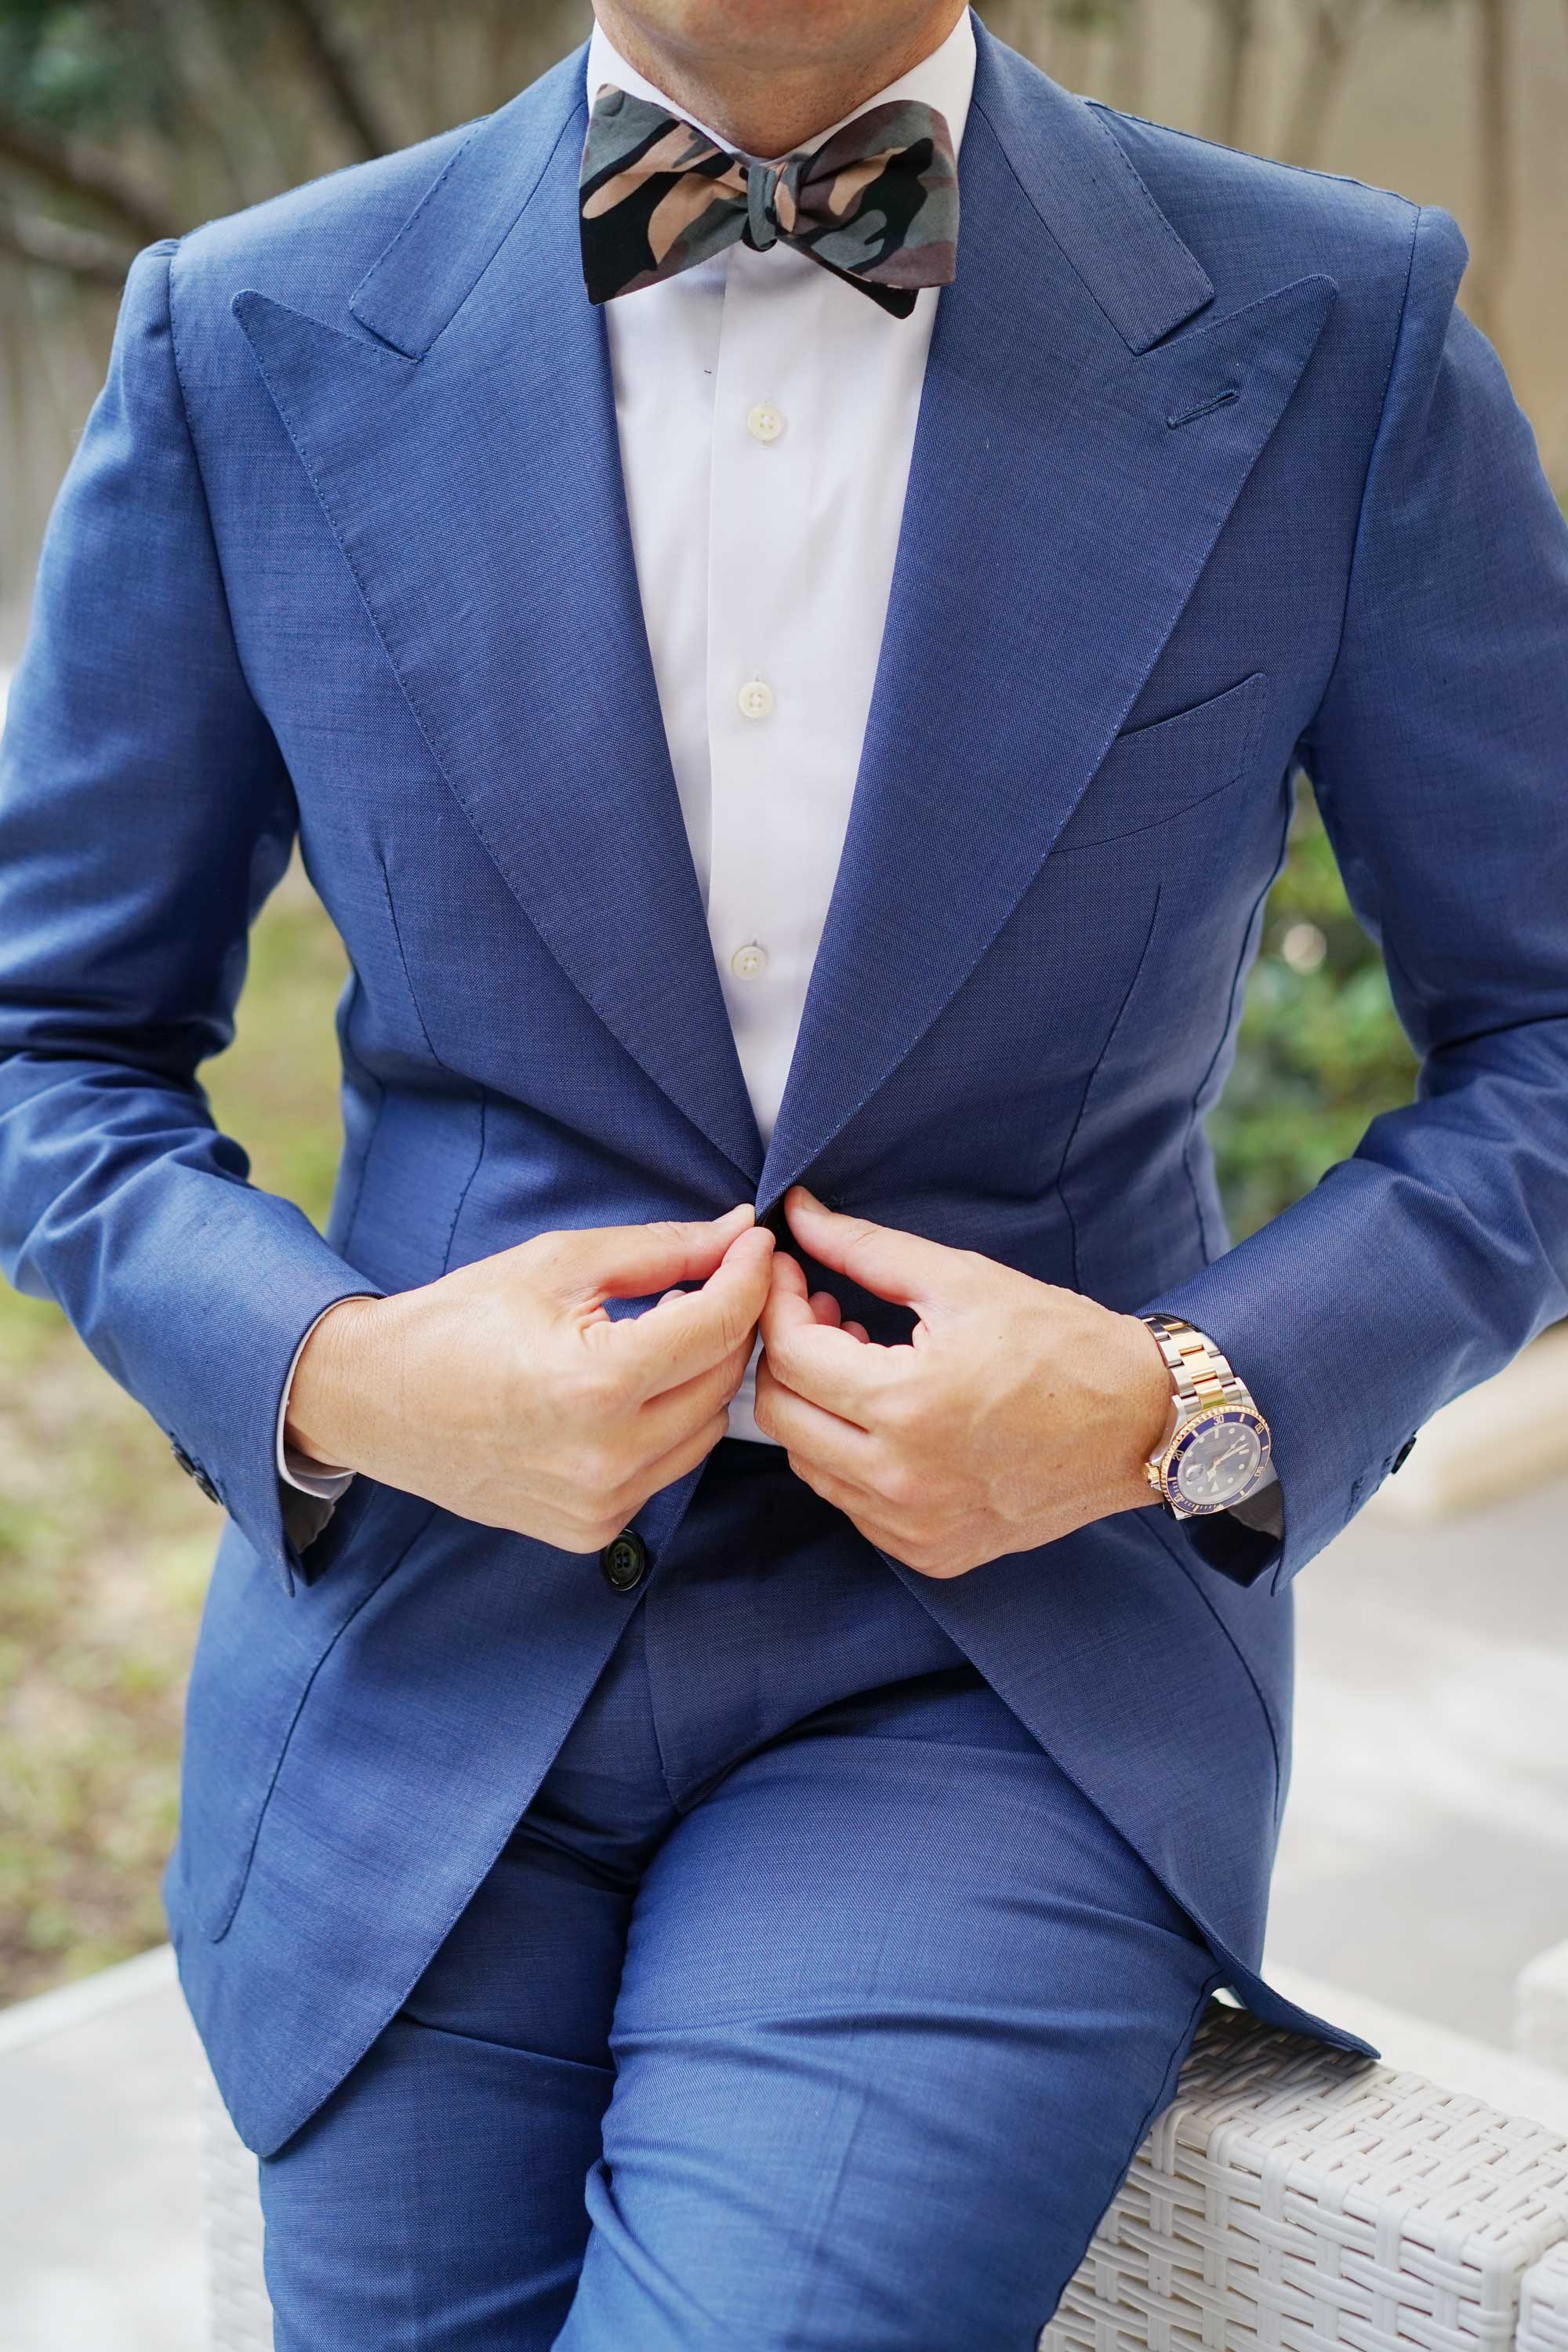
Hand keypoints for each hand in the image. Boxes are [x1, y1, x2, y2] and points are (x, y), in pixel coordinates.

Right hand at [286, 1205, 773, 1551]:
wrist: (375, 1402)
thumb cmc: (458, 1321)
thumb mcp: (559, 1264)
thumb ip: (660, 1250)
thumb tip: (736, 1233)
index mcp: (598, 1384)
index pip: (718, 1324)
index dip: (748, 1274)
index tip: (755, 1242)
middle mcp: (608, 1457)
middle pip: (722, 1378)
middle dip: (731, 1321)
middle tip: (720, 1276)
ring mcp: (602, 1504)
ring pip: (705, 1429)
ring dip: (704, 1375)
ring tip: (674, 1327)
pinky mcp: (594, 1529)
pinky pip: (667, 1467)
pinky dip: (669, 1422)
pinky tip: (637, 1385)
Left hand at [753, 1188, 1170, 1576]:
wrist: (1141, 1423)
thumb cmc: (1062, 1343)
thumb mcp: (963, 1281)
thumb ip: (866, 1248)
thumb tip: (798, 1214)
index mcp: (906, 1406)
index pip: (790, 1354)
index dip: (778, 1302)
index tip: (791, 1272)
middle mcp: (902, 1480)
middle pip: (780, 1415)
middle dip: (786, 1354)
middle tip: (824, 1314)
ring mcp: (915, 1526)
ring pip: (809, 1463)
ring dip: (817, 1406)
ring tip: (864, 1362)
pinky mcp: (932, 1552)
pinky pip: (852, 1504)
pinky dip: (851, 1456)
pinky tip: (890, 1417)